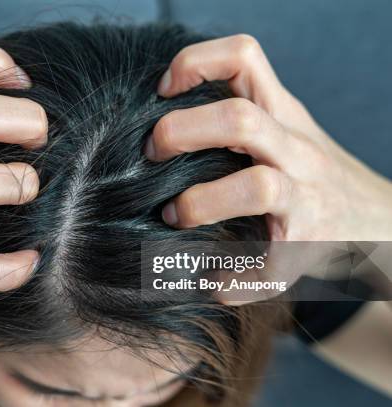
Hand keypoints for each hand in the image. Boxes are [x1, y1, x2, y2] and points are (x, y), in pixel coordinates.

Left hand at [145, 35, 391, 300]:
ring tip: (173, 216)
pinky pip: (266, 267)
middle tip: (151, 153)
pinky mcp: (304, 248)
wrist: (375, 221)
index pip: (243, 58)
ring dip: (201, 203)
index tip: (162, 92)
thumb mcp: (281, 126)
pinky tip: (210, 281)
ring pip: (257, 187)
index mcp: (281, 114)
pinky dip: (229, 280)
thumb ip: (235, 113)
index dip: (195, 64)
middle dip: (180, 132)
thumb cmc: (306, 169)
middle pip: (239, 120)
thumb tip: (156, 119)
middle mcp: (296, 150)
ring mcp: (305, 199)